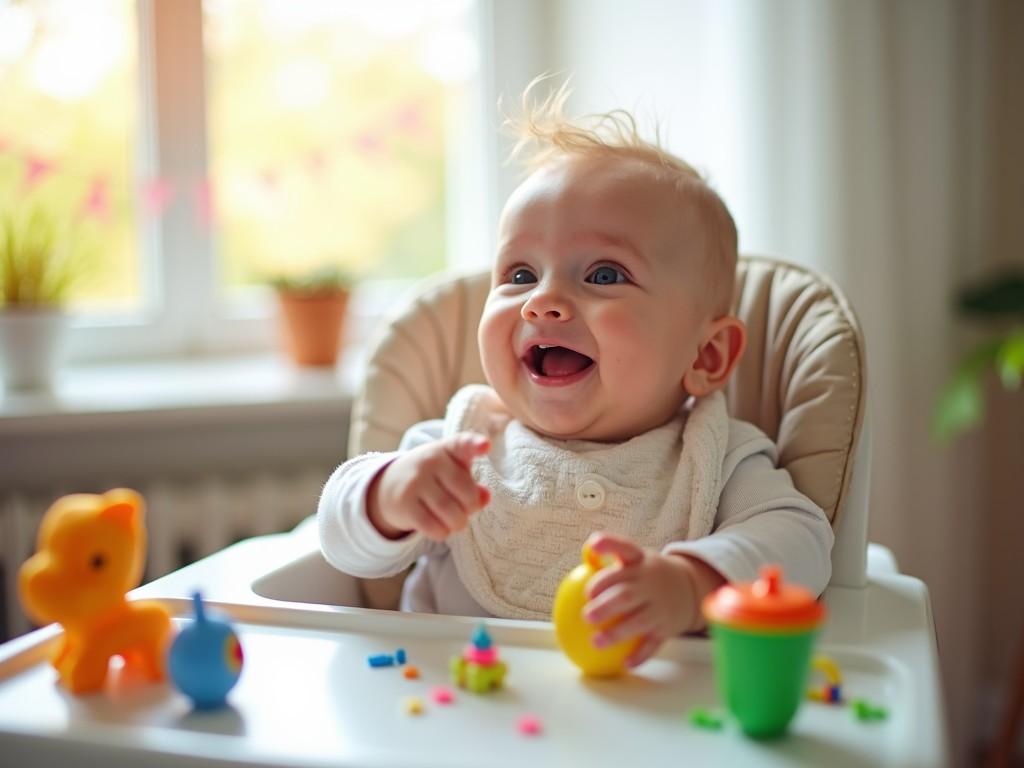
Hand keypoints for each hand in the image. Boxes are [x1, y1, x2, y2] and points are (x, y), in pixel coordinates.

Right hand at [368, 432, 490, 541]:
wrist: (389, 484)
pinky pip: (433, 527)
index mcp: (447, 449)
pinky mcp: (404, 503)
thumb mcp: (453, 473)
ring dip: (458, 523)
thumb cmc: (433, 478)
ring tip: (456, 522)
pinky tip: (440, 528)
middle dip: (471, 507)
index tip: (485, 446)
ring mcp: (415, 481)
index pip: (462, 443)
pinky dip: (442, 532)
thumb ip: (472, 484)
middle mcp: (430, 461)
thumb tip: (485, 497)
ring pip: (450, 512)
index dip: (475, 444)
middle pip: (465, 491)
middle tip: (466, 510)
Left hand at [582, 532, 722, 666]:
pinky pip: (653, 643)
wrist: (689, 587)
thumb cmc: (647, 574)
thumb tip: (577, 564)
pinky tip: (625, 664)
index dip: (609, 546)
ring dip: (616, 633)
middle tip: (587, 616)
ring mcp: (660, 605)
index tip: (593, 548)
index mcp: (639, 561)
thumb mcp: (634, 561)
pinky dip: (640, 655)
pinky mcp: (668, 627)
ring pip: (638, 621)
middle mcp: (650, 582)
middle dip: (606, 605)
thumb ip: (608, 562)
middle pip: (626, 593)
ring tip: (595, 642)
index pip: (625, 548)